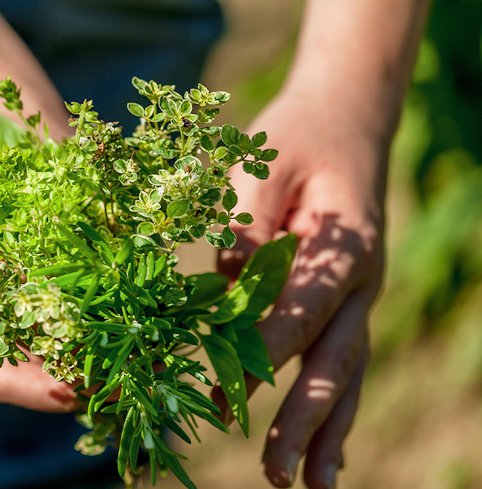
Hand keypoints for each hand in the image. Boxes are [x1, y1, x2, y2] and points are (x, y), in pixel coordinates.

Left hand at [215, 89, 386, 488]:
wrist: (348, 118)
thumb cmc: (299, 137)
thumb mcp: (265, 163)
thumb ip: (245, 225)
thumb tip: (224, 291)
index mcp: (342, 246)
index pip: (298, 313)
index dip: (262, 356)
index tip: (227, 394)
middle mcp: (360, 281)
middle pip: (332, 361)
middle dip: (303, 421)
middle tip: (274, 473)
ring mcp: (359, 296)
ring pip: (345, 373)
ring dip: (327, 432)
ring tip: (309, 486)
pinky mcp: (344, 302)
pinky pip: (340, 361)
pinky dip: (331, 407)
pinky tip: (322, 451)